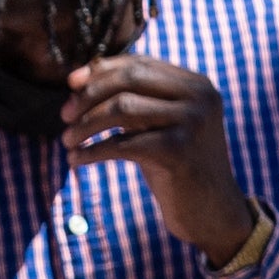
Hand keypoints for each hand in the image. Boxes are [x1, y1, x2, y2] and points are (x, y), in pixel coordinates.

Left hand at [60, 52, 261, 264]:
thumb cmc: (179, 169)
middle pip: (129, 79)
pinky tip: (77, 159)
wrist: (214, 214)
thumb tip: (81, 77)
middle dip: (90, 95)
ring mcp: (191, 123)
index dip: (102, 70)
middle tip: (64, 115)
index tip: (71, 84)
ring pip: (122, 108)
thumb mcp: (161, 127)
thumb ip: (136, 100)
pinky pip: (122, 143)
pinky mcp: (177, 152)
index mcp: (196, 85)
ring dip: (85, 124)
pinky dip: (92, 150)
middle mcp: (198, 98)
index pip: (140, 63)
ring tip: (66, 141)